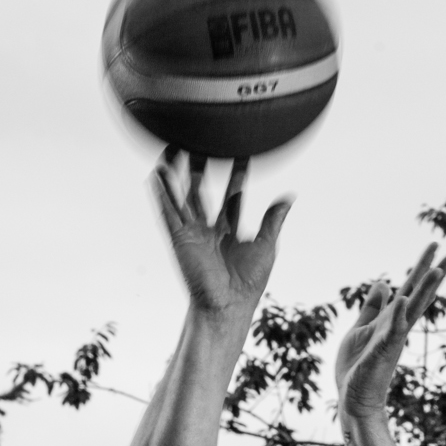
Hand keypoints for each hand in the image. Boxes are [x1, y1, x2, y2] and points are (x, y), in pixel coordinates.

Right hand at [152, 150, 290, 320]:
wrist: (227, 303)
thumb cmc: (248, 282)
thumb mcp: (266, 245)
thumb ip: (272, 220)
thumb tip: (289, 197)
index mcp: (229, 231)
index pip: (232, 196)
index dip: (236, 175)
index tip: (241, 153)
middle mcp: (208, 229)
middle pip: (203, 191)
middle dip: (202, 167)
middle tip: (202, 141)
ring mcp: (192, 232)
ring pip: (182, 196)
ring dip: (176, 174)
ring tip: (173, 148)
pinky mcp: (179, 238)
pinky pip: (168, 211)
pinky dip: (161, 194)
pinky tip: (156, 174)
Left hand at [335, 243, 445, 424]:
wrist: (353, 399)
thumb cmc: (357, 368)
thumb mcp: (361, 328)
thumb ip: (372, 307)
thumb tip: (383, 282)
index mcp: (392, 319)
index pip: (411, 288)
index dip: (422, 266)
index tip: (436, 244)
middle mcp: (398, 326)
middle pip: (420, 294)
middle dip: (437, 273)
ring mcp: (393, 338)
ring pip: (413, 310)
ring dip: (425, 290)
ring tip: (438, 269)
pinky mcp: (382, 352)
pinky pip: (392, 332)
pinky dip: (396, 316)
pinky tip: (401, 299)